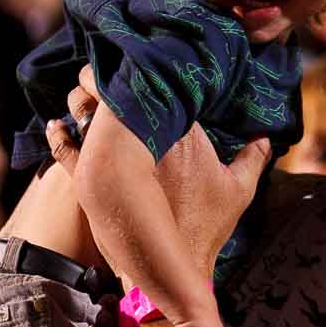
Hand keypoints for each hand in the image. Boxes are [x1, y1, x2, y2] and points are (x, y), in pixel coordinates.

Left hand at [46, 66, 271, 273]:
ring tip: (88, 91)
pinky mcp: (91, 179)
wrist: (175, 263)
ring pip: (87, 110)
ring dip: (84, 98)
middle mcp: (144, 137)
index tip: (146, 62)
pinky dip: (61, 132)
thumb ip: (253, 160)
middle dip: (112, 74)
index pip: (159, 82)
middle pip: (118, 87)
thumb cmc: (206, 227)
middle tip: (113, 69)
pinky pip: (66, 147)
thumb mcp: (238, 192)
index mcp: (181, 131)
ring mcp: (114, 157)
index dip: (147, 67)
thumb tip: (265, 137)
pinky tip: (60, 123)